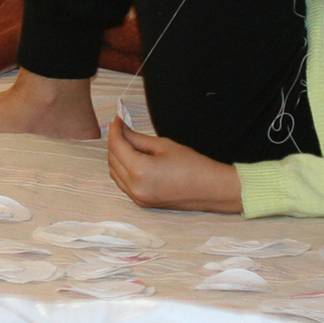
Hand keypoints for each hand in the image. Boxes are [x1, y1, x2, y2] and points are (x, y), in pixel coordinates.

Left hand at [107, 120, 243, 213]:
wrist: (210, 190)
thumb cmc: (192, 165)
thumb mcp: (164, 146)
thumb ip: (138, 138)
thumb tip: (123, 130)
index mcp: (139, 170)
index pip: (117, 146)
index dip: (115, 130)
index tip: (117, 119)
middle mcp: (134, 187)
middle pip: (113, 160)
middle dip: (115, 142)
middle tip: (122, 128)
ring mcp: (137, 197)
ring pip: (115, 173)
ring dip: (117, 157)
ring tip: (127, 142)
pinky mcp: (142, 203)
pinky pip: (123, 184)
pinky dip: (122, 171)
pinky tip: (131, 159)